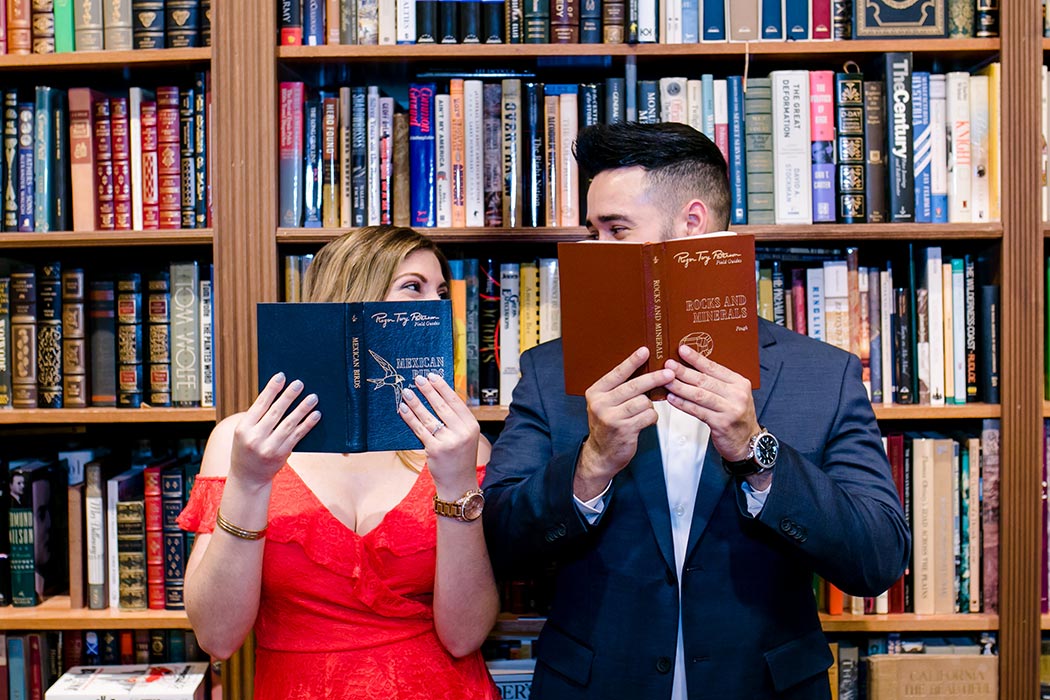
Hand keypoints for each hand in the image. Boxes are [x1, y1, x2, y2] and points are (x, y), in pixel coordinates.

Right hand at [230, 373, 320, 488]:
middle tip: (300, 383)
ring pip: (289, 424)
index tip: (281, 376)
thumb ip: (258, 417)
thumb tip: (280, 395)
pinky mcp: (282, 454)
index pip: (260, 404)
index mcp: (243, 428)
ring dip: (303, 409)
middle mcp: (255, 438)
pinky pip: (297, 436)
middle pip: (276, 412)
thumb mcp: (244, 432)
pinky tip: (315, 415)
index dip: (271, 389)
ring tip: (313, 397)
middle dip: (289, 396)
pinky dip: (307, 424)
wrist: (248, 477)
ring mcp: (269, 447)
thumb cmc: (247, 449)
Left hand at [399, 373, 480, 498]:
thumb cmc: (460, 458)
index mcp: (472, 426)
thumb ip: (455, 420)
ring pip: (429, 417)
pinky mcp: (434, 450)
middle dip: (428, 391)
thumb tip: (438, 397)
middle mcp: (462, 433)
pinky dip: (410, 418)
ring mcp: (448, 442)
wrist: (459, 484)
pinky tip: (403, 409)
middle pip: (442, 407)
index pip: (456, 402)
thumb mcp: (465, 437)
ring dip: (416, 402)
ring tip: (407, 392)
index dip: (443, 387)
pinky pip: (419, 430)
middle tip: (418, 378)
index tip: (433, 376)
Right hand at [575, 347, 672, 499]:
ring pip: (643, 402)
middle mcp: (600, 404)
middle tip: (670, 373)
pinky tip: (645, 421)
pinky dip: (651, 417)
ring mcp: (611, 418)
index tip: (645, 351)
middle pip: (633, 386)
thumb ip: (619, 389)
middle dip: (654, 378)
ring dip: (649, 405)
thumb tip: (645, 370)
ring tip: (644, 411)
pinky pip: (648, 416)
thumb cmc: (608, 424)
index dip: (632, 361)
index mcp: (596, 392)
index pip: (617, 373)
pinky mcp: (624, 430)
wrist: (601, 454)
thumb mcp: (606, 403)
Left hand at [663, 345, 758, 462]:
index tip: (682, 350)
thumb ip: (718, 383)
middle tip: (668, 365)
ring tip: (666, 381)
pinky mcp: (721, 423)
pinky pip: (697, 411)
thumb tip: (692, 368)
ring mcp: (730, 409)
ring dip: (680, 387)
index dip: (696, 358)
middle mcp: (737, 394)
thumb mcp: (734, 395)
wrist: (748, 441)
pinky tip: (672, 399)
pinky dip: (683, 404)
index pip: (714, 367)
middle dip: (683, 371)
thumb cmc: (737, 416)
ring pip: (700, 395)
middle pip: (705, 380)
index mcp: (739, 383)